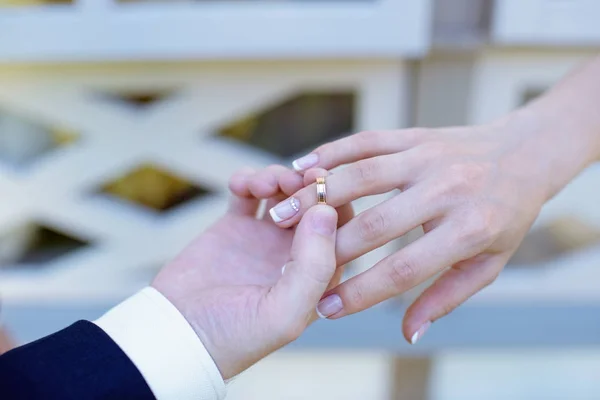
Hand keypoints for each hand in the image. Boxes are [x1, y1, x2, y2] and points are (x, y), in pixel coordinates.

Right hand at [152, 168, 340, 379]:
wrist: (177, 335)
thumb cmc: (233, 336)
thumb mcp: (283, 312)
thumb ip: (313, 266)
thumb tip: (326, 212)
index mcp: (316, 276)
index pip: (341, 229)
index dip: (335, 202)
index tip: (318, 187)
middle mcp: (295, 254)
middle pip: (314, 203)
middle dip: (306, 185)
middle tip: (292, 180)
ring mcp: (265, 238)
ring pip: (284, 193)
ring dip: (278, 178)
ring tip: (261, 185)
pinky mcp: (234, 227)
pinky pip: (248, 192)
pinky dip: (247, 180)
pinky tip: (239, 185)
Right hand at [266, 116, 553, 342]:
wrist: (525, 153)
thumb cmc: (504, 215)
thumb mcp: (488, 263)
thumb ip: (446, 298)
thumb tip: (408, 334)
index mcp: (470, 228)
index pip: (404, 269)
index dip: (361, 293)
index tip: (327, 309)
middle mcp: (447, 189)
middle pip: (375, 224)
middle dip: (327, 250)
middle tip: (288, 267)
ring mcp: (428, 156)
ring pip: (361, 176)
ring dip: (316, 196)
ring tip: (280, 214)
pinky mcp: (414, 135)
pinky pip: (365, 141)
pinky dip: (330, 153)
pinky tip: (302, 168)